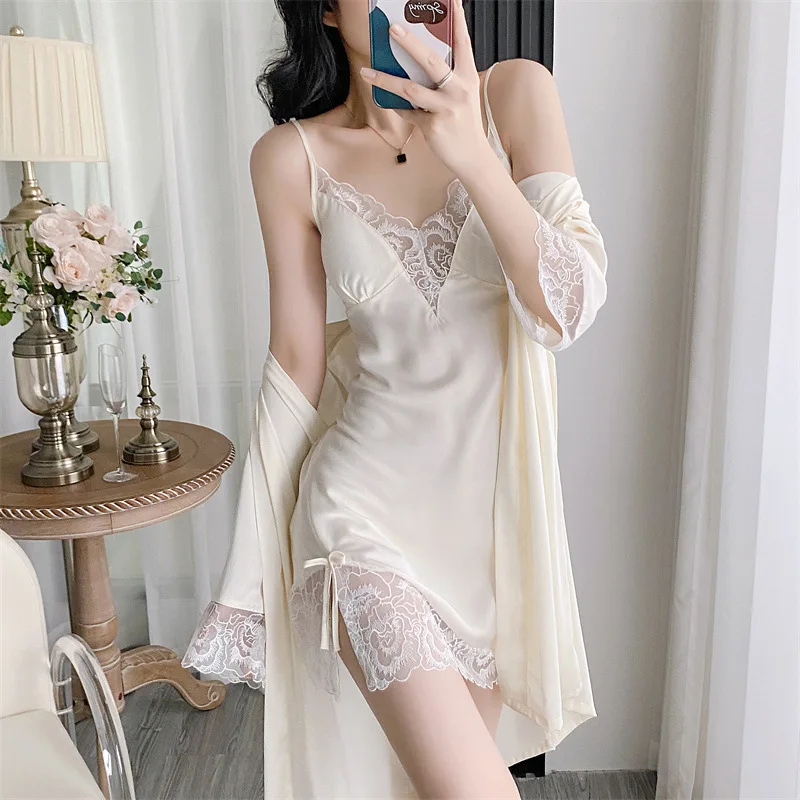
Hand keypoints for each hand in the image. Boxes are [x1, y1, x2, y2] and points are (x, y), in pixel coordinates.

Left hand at [358, 0, 493, 178]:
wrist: (472, 158)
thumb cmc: (463, 124)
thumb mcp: (461, 96)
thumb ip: (444, 79)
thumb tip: (413, 63)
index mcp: (468, 77)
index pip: (462, 43)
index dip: (457, 20)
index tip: (451, 0)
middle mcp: (459, 90)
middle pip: (431, 61)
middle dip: (409, 43)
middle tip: (392, 27)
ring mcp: (446, 109)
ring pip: (410, 89)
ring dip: (385, 79)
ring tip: (367, 71)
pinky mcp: (434, 127)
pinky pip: (408, 113)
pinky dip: (397, 108)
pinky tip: (387, 102)